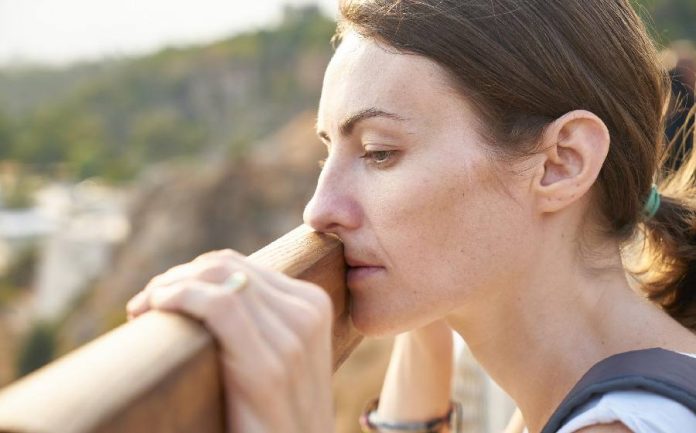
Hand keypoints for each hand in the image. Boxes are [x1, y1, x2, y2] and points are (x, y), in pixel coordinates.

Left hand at [125, 249, 334, 432]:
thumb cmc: (275, 418)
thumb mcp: (279, 360)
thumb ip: (260, 324)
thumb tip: (200, 290)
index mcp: (312, 306)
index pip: (238, 266)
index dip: (191, 274)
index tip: (160, 299)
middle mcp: (308, 313)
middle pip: (224, 266)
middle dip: (176, 278)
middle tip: (144, 307)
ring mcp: (293, 338)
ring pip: (218, 276)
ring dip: (168, 287)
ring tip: (142, 312)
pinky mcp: (268, 368)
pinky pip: (218, 305)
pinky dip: (179, 298)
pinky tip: (154, 311)